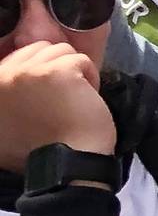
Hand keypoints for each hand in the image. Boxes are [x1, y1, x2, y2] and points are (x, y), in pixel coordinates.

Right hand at [0, 41, 112, 169]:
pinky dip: (91, 78)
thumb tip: (20, 88)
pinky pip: (81, 60)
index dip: (40, 73)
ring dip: (74, 73)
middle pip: (38, 49)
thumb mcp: (6, 123)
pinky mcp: (57, 72)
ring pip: (60, 50)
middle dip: (56, 69)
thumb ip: (8, 98)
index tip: (48, 95)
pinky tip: (85, 101)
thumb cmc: (39, 151)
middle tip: (63, 99)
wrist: (64, 166)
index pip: (17, 57)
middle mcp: (3, 75)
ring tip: (74, 100)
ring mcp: (28, 71)